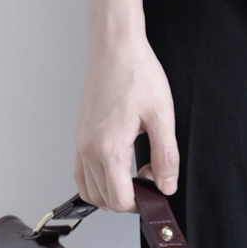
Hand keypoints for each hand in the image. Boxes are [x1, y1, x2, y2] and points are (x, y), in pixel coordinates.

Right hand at [74, 37, 178, 210]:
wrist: (115, 47)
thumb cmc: (137, 73)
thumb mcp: (162, 115)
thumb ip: (166, 156)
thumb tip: (166, 186)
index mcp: (108, 147)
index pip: (119, 200)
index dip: (142, 200)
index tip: (157, 182)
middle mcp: (88, 148)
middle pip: (103, 199)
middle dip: (129, 197)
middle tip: (151, 175)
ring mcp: (81, 142)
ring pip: (89, 189)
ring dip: (112, 191)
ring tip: (136, 173)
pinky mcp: (80, 134)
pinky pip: (82, 171)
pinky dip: (98, 179)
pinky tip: (118, 165)